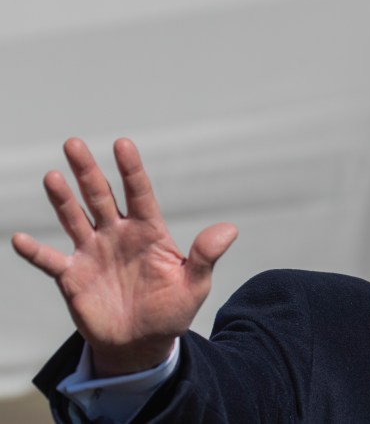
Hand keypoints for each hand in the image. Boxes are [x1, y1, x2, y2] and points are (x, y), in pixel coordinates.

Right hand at [12, 138, 237, 376]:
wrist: (142, 344)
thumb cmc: (171, 311)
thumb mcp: (194, 285)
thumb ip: (205, 256)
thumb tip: (230, 229)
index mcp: (148, 232)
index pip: (139, 193)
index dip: (130, 169)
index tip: (122, 144)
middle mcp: (117, 235)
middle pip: (100, 196)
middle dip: (88, 171)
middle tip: (74, 144)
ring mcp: (92, 253)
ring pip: (74, 218)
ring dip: (62, 199)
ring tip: (53, 176)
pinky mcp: (72, 277)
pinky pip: (49, 260)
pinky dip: (34, 251)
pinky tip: (19, 238)